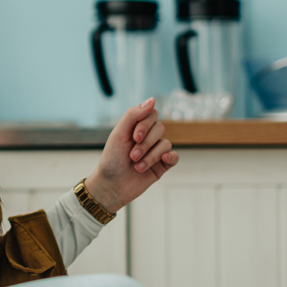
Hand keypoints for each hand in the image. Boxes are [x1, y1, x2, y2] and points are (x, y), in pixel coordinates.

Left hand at [84, 97, 178, 213]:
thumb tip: (152, 100)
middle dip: (145, 143)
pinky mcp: (162, 166)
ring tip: (136, 166)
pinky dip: (171, 157)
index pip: (151, 114)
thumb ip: (133, 115)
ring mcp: (155, 151)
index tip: (134, 137)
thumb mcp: (119, 134)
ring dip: (150, 155)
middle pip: (160, 128)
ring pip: (166, 144)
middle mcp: (147, 137)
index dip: (145, 124)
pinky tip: (164, 160)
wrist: (111, 186)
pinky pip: (175, 156)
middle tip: (132, 155)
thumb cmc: (111, 159)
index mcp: (135, 127)